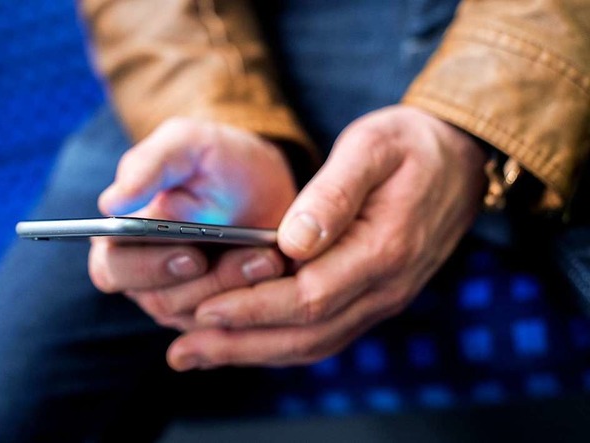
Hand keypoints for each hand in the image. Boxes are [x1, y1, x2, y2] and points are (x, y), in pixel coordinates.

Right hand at [88, 118, 295, 327]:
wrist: (262, 183)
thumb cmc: (216, 160)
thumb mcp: (187, 144)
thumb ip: (149, 164)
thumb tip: (112, 203)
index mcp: (121, 238)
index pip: (113, 268)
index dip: (148, 268)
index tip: (192, 256)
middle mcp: (145, 276)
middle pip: (161, 300)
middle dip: (209, 282)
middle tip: (252, 258)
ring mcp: (181, 300)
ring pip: (202, 314)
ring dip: (239, 287)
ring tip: (270, 258)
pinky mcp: (217, 313)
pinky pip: (231, 323)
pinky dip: (255, 303)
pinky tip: (277, 275)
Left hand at [166, 105, 487, 369]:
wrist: (460, 161)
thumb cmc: (412, 145)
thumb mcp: (373, 147)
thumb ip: (333, 193)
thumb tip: (292, 241)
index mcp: (384, 249)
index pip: (310, 296)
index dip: (254, 306)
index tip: (206, 308)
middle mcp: (386, 286)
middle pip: (307, 333)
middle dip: (242, 342)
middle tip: (184, 349)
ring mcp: (383, 297)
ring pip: (314, 343)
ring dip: (255, 351)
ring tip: (200, 353)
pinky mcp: (375, 296)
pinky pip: (326, 333)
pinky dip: (280, 343)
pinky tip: (247, 341)